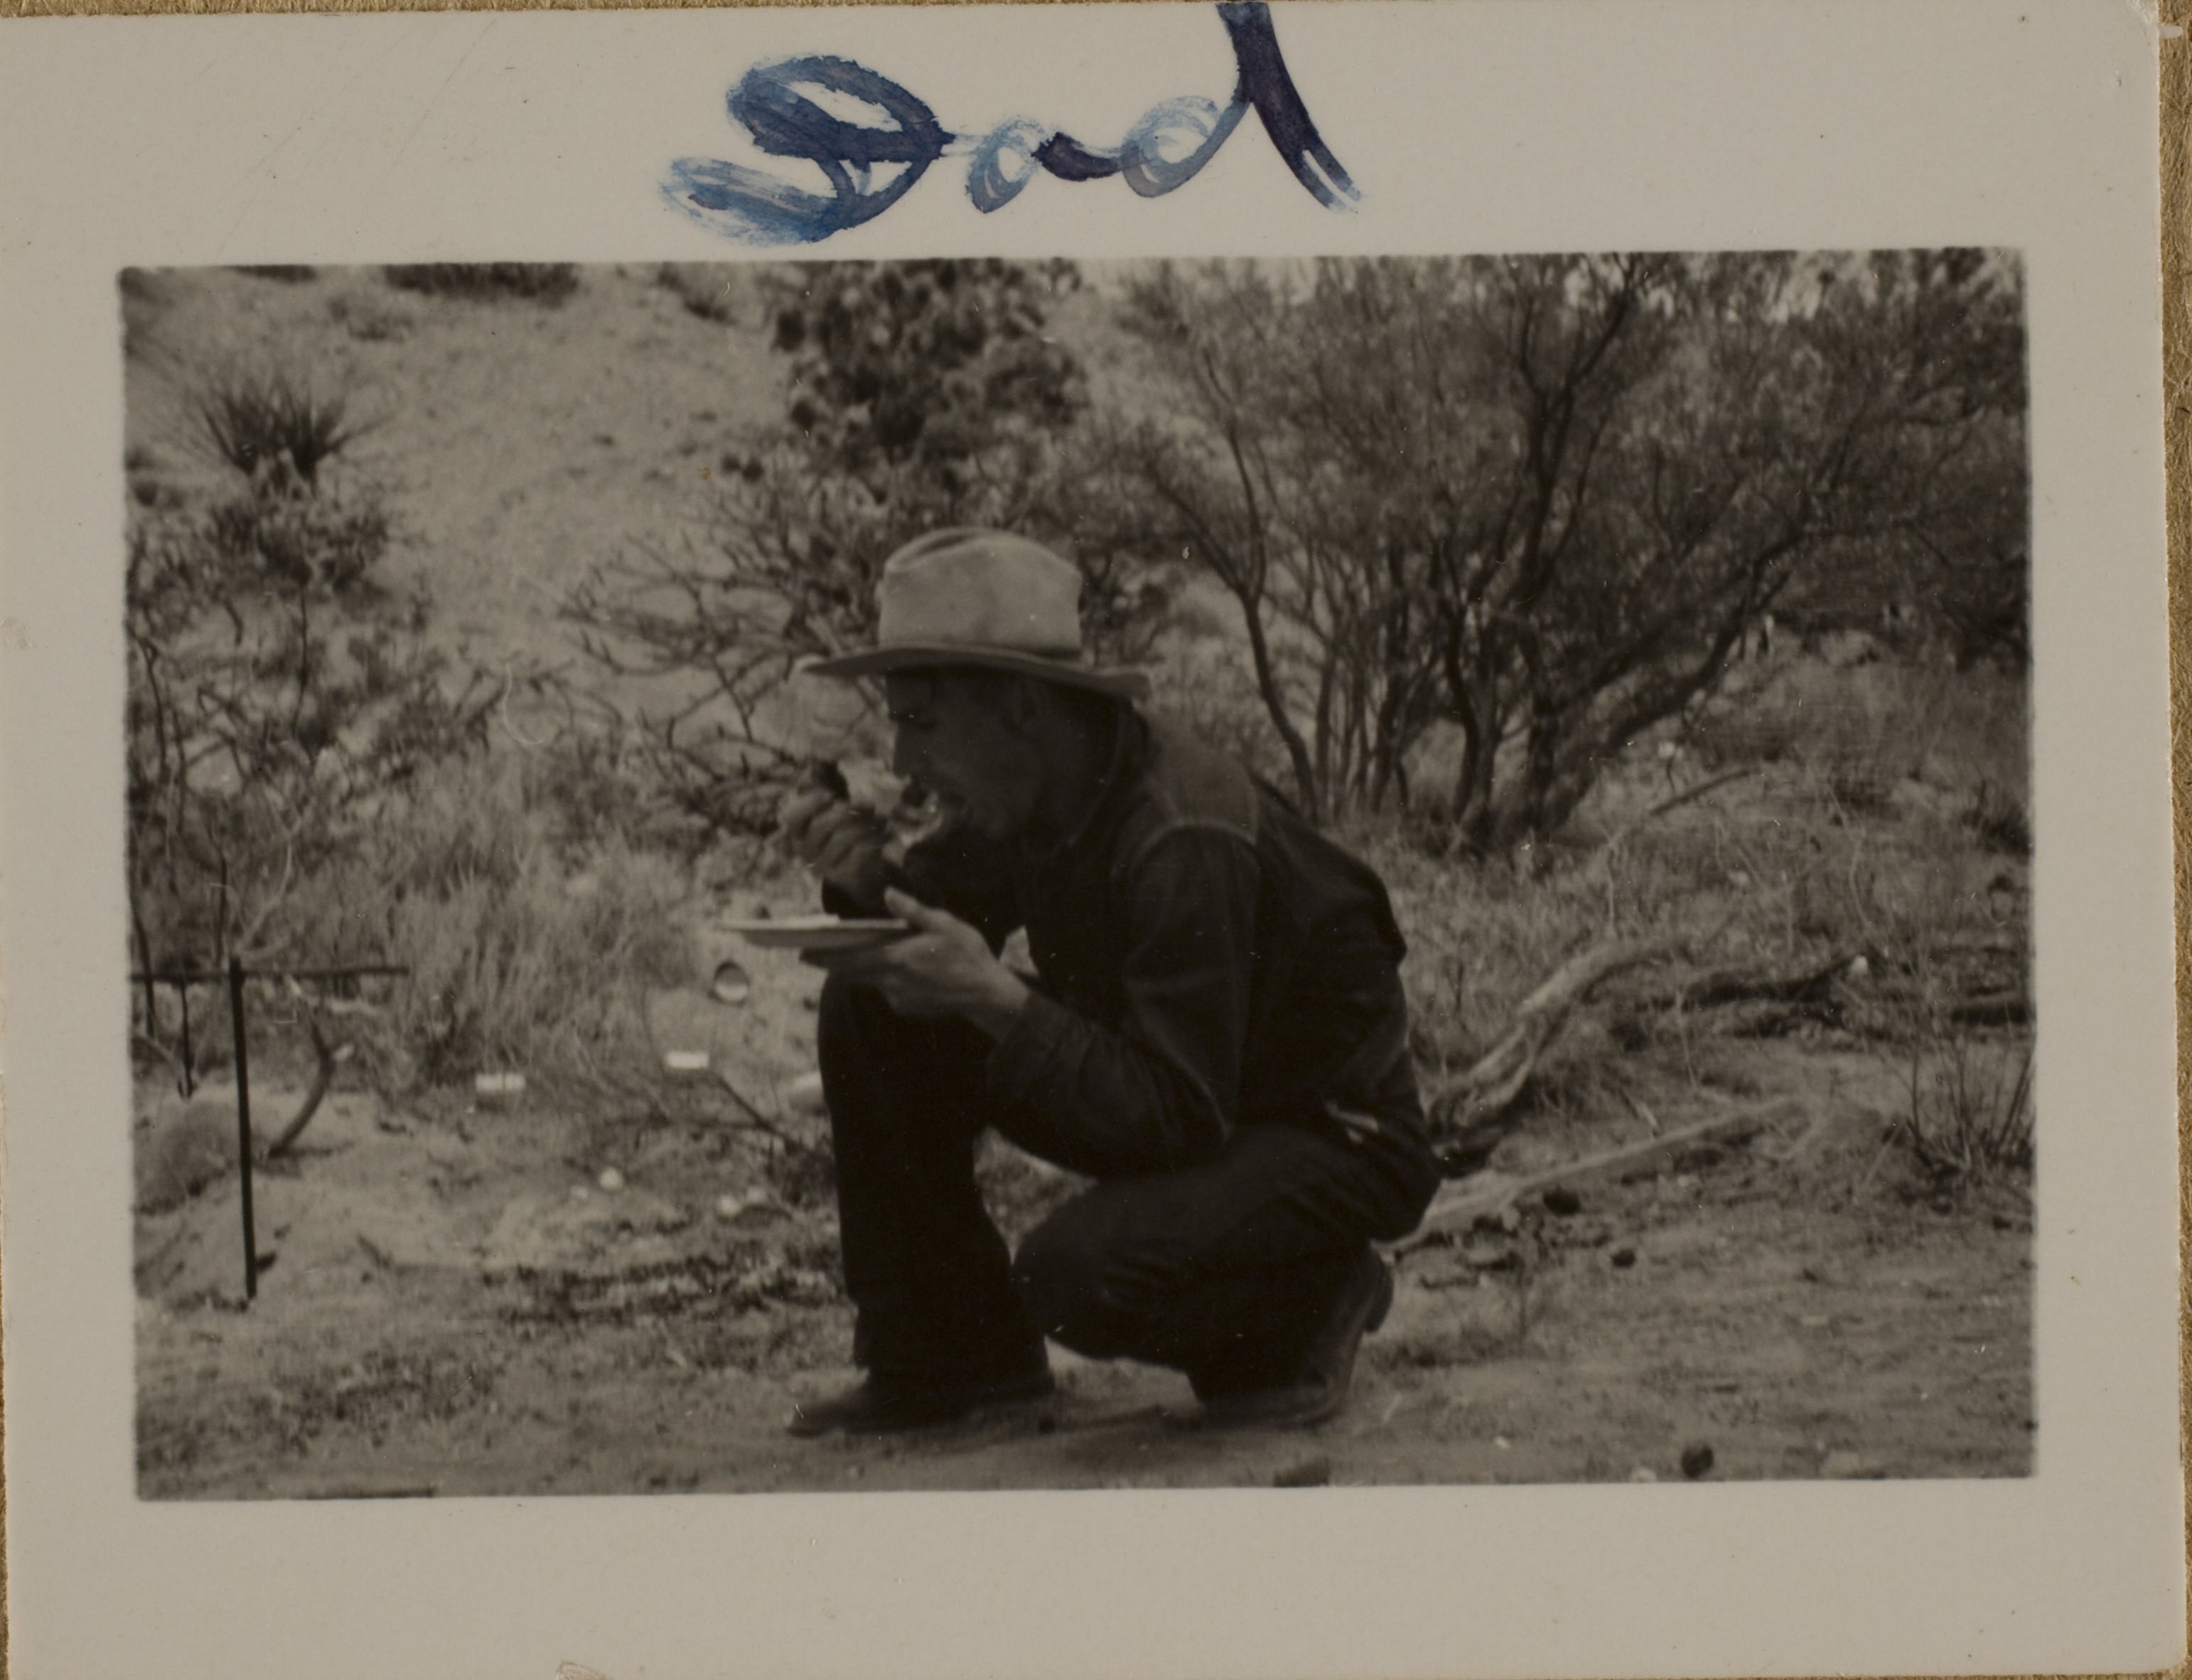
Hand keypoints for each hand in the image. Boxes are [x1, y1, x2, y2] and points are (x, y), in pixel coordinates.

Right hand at [777, 784, 887, 904]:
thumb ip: (825, 787)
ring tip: (882, 819)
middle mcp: (807, 850)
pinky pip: (858, 855)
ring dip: (866, 825)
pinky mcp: (843, 877)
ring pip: (842, 839)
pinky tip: (886, 834)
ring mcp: (824, 865)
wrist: (860, 872)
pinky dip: (875, 841)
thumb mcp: (836, 810)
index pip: (793, 818)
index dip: (809, 804)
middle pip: (820, 826)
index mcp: (801, 833)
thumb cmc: (846, 833)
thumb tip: (816, 763)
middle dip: (847, 812)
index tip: (830, 794)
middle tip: (869, 805)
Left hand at [805, 889, 1028, 1037]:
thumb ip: (912, 911)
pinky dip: (889, 979)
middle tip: (812, 954)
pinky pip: (889, 991)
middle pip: (853, 973)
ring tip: (868, 953)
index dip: (824, 958)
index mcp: (896, 958)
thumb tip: (888, 894)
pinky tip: (906, 970)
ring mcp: (898, 998)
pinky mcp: (908, 1008)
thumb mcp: (943, 924)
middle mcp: (892, 982)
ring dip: (866, 968)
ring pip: (872, 981)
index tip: (803, 954)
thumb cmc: (967, 954)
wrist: (986, 994)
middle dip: (833, 963)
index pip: (850, 960)